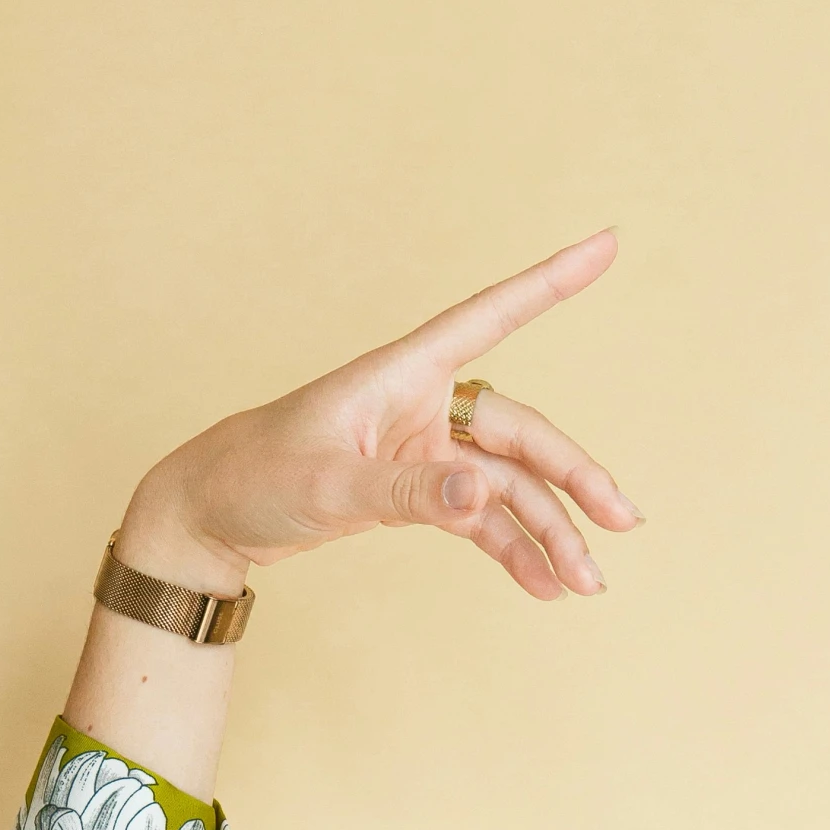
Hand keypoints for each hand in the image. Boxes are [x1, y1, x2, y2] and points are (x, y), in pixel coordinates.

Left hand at [113, 227, 642, 603]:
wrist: (207, 516)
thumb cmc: (252, 479)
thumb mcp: (326, 487)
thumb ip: (407, 491)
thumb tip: (481, 491)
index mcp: (401, 374)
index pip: (489, 316)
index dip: (548, 283)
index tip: (605, 245)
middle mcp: (421, 404)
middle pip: (520, 432)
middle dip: (574, 478)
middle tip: (622, 523)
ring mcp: (421, 450)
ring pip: (507, 484)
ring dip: (547, 530)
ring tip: (583, 583)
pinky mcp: (412, 491)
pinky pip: (478, 516)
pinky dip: (509, 547)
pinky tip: (541, 584)